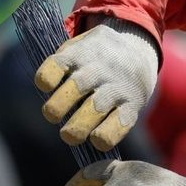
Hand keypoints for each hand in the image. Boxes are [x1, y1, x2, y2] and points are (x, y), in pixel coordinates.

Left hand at [34, 18, 159, 149]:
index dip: (46, 78)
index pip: (57, 64)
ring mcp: (116, 88)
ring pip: (96, 108)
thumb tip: (45, 90)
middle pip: (76, 87)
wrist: (140, 52)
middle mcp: (98, 70)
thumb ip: (61, 64)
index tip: (45, 86)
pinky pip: (119, 124)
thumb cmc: (96, 56)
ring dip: (78, 126)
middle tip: (53, 116)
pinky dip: (106, 136)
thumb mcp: (79, 46)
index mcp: (80, 54)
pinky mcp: (132, 105)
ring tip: (69, 135)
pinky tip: (98, 140)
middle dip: (57, 107)